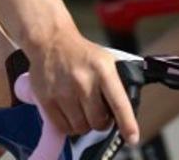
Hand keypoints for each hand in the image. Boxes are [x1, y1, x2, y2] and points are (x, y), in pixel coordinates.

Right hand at [24, 27, 139, 145]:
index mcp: (103, 70)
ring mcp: (63, 91)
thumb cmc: (82, 54)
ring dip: (84, 123)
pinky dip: (69, 125)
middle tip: (98, 112)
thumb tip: (127, 111)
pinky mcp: (47, 99)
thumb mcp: (106, 61)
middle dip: (101, 121)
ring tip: (82, 109)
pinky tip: (70, 111)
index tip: (132, 137)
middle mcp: (83, 81)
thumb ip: (116, 84)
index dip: (127, 124)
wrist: (51, 41)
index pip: (119, 103)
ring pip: (81, 127)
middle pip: (98, 122)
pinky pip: (63, 127)